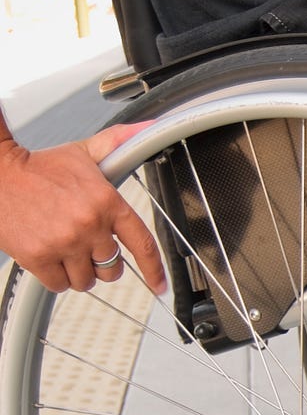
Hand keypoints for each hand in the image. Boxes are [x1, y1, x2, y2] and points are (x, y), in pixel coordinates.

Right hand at [0, 121, 166, 294]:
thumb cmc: (40, 167)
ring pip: (87, 280)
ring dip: (78, 271)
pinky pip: (60, 284)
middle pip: (112, 268)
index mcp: (107, 202)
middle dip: (102, 263)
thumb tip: (149, 128)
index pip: (142, 244)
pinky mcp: (38, 256)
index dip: (154, 270)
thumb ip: (118, 145)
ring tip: (64, 248)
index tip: (159, 286)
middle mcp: (89, 224)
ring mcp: (64, 242)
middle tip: (85, 246)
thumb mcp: (84, 153)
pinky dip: (56, 277)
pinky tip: (49, 257)